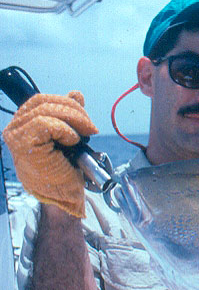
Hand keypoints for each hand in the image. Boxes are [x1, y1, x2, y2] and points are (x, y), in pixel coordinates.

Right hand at [2, 92, 97, 217]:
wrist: (63, 195)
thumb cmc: (64, 170)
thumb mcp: (70, 137)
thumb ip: (69, 115)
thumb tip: (76, 94)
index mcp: (25, 123)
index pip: (43, 100)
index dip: (67, 103)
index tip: (87, 120)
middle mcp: (16, 128)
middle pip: (43, 101)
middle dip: (73, 109)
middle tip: (91, 127)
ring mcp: (17, 135)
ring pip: (45, 110)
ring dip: (73, 118)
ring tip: (87, 133)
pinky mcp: (23, 144)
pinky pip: (44, 123)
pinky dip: (64, 129)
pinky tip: (72, 141)